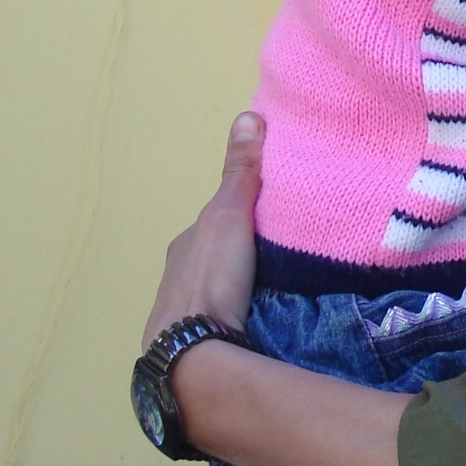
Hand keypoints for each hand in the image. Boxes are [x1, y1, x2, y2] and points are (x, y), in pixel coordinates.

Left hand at [142, 112, 263, 351]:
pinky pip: (227, 320)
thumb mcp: (231, 214)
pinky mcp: (199, 344)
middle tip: (286, 257)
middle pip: (220, 258)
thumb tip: (248, 115)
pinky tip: (265, 321)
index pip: (218, 222)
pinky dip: (244, 316)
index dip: (244, 216)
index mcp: (185, 245)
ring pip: (224, 291)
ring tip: (283, 292)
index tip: (274, 219)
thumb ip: (241, 173)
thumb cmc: (209, 278)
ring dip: (246, 290)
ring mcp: (187, 313)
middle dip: (246, 257)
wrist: (192, 350)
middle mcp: (180, 277)